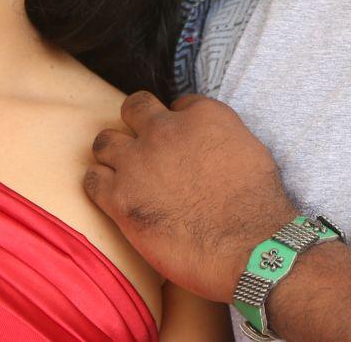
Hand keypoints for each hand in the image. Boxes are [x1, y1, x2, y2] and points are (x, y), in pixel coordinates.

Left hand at [84, 92, 296, 302]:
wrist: (250, 246)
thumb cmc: (258, 204)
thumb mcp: (248, 148)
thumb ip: (217, 135)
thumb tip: (201, 143)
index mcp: (201, 115)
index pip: (176, 104)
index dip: (176, 123)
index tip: (179, 143)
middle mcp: (164, 130)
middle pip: (134, 108)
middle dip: (137, 124)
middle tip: (144, 148)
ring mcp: (138, 162)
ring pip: (104, 141)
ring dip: (113, 154)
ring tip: (124, 172)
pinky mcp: (120, 197)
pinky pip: (92, 179)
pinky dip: (100, 185)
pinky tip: (113, 196)